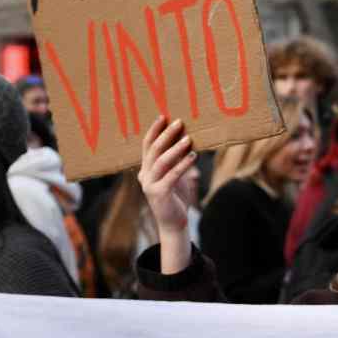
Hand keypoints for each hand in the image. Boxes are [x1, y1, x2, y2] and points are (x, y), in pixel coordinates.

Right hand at [139, 115, 196, 273]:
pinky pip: (171, 176)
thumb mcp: (176, 173)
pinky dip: (183, 164)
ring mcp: (149, 185)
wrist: (174, 222)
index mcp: (146, 168)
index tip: (164, 116)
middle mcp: (144, 175)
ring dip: (175, 149)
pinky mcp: (159, 194)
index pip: (147, 145)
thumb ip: (176, 158)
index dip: (154, 130)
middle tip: (179, 122)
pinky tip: (193, 156)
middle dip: (166, 135)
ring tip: (189, 139)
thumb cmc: (176, 195)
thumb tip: (186, 135)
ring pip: (161, 162)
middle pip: (153, 150)